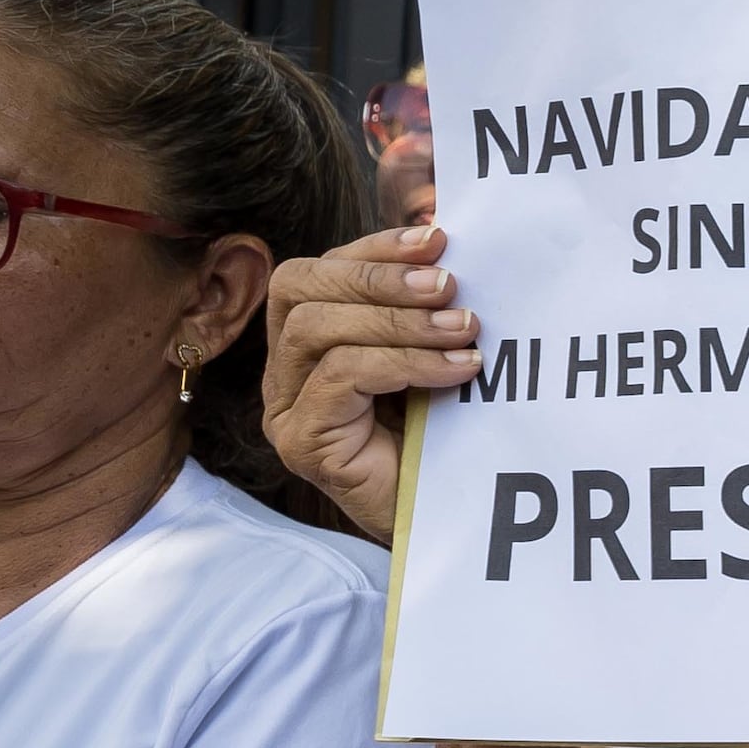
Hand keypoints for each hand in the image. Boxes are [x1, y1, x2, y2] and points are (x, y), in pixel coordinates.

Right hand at [262, 224, 477, 539]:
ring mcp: (285, 407)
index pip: (318, 271)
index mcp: (308, 340)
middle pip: (298, 288)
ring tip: (464, 328)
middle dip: (377, 276)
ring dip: (398, 321)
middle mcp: (284, 370)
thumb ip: (428, 300)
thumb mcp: (434, 352)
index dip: (372, 248)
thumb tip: (446, 229)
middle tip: (448, 282)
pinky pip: (340, 378)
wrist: (449, 518)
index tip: (437, 237)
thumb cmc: (442, 433)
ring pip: (316, 330)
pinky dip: (403, 363)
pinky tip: (457, 370)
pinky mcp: (301, 441)